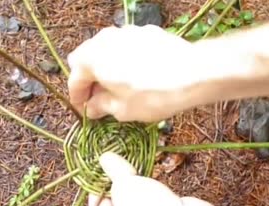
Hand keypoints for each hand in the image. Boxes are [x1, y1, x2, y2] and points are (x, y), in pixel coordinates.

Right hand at [67, 25, 198, 121]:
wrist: (193, 74)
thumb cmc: (153, 95)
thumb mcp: (123, 110)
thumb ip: (101, 107)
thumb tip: (92, 108)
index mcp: (92, 58)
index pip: (75, 79)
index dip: (77, 97)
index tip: (83, 109)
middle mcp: (105, 39)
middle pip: (87, 60)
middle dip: (90, 80)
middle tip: (98, 100)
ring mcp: (126, 32)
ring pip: (107, 51)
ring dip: (106, 69)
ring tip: (117, 89)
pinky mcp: (146, 32)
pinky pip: (126, 47)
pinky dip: (124, 61)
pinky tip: (136, 76)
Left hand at [90, 152, 267, 205]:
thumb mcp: (124, 184)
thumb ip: (115, 170)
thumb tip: (105, 158)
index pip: (97, 201)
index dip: (102, 179)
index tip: (110, 162)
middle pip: (118, 201)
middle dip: (123, 181)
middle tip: (126, 163)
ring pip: (138, 202)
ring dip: (141, 186)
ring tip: (142, 172)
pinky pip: (154, 204)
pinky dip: (156, 193)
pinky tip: (157, 183)